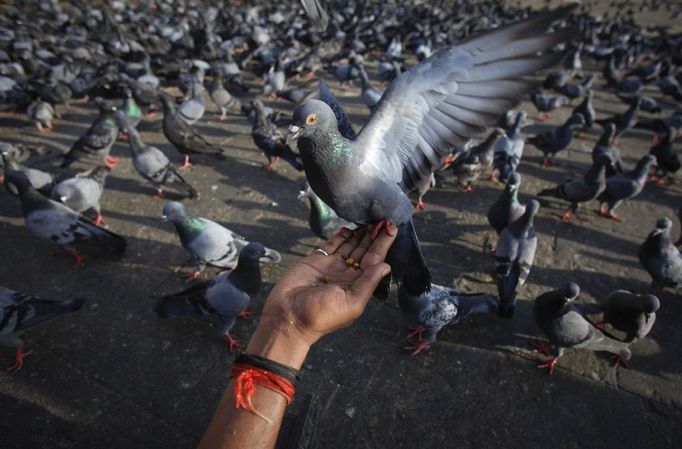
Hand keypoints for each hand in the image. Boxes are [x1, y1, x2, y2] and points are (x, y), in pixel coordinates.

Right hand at [246, 225, 395, 367]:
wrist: (288, 316)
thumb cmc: (321, 315)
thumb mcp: (352, 302)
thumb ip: (368, 283)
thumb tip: (386, 266)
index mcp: (358, 286)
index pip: (374, 261)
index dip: (383, 245)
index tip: (392, 228)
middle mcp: (348, 275)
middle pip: (364, 251)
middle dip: (373, 236)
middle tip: (382, 218)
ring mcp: (332, 266)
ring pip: (350, 246)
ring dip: (360, 233)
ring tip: (370, 219)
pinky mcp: (317, 260)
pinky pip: (332, 245)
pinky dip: (341, 236)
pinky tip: (350, 227)